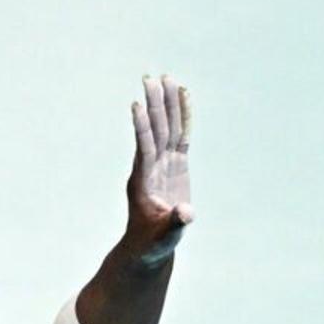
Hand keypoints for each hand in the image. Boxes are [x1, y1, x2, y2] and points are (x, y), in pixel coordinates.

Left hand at [124, 74, 192, 256]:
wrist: (151, 245)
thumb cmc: (153, 244)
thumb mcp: (163, 238)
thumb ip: (174, 225)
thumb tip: (186, 213)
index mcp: (143, 181)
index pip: (144, 149)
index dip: (142, 128)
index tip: (137, 105)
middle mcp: (151, 167)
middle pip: (155, 130)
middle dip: (154, 105)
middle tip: (151, 79)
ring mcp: (163, 164)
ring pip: (167, 128)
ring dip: (167, 104)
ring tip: (167, 78)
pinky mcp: (176, 165)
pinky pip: (181, 136)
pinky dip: (184, 117)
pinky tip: (184, 96)